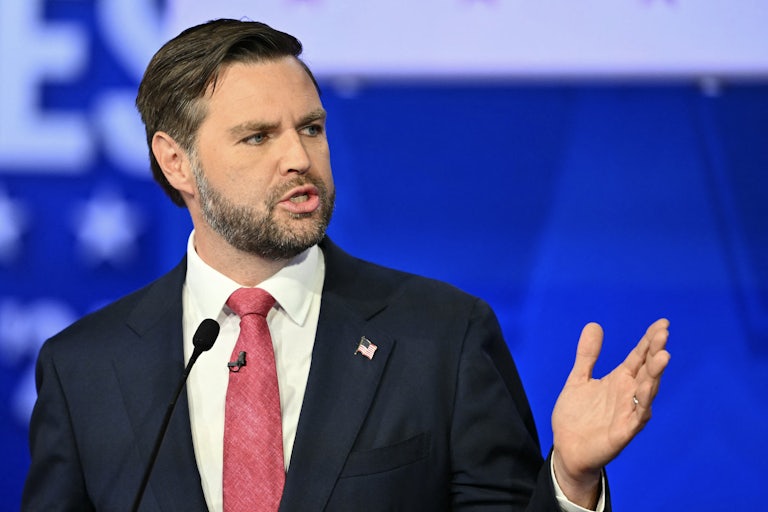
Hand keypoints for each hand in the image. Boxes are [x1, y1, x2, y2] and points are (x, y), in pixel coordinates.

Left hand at [550, 318, 670, 507]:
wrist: (566, 448)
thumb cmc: (576, 416)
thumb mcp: (578, 379)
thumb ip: (587, 355)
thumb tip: (594, 325)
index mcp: (619, 380)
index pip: (639, 356)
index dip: (649, 340)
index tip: (662, 323)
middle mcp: (628, 393)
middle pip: (646, 369)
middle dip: (655, 352)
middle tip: (663, 333)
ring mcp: (628, 411)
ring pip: (647, 390)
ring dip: (655, 374)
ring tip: (663, 355)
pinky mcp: (624, 431)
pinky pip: (637, 415)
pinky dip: (644, 402)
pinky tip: (648, 388)